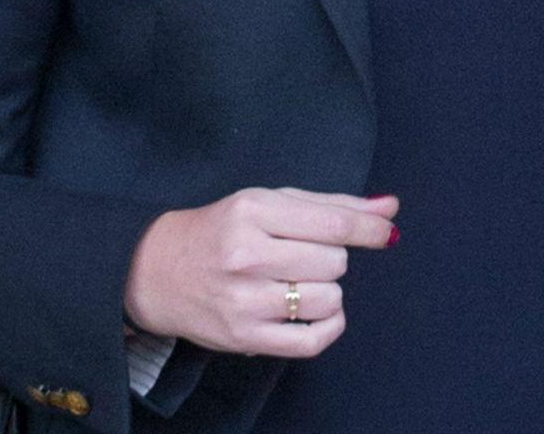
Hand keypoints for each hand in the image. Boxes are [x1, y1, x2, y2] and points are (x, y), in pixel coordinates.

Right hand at [122, 188, 399, 357]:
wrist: (153, 270)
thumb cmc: (222, 230)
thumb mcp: (270, 202)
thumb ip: (332, 205)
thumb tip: (389, 208)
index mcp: (254, 211)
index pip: (333, 223)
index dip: (369, 229)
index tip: (388, 233)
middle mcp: (247, 255)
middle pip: (334, 262)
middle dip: (333, 258)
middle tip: (306, 256)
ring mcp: (243, 300)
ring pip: (328, 299)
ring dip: (328, 290)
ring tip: (303, 282)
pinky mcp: (242, 337)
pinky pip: (311, 341)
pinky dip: (330, 327)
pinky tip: (321, 314)